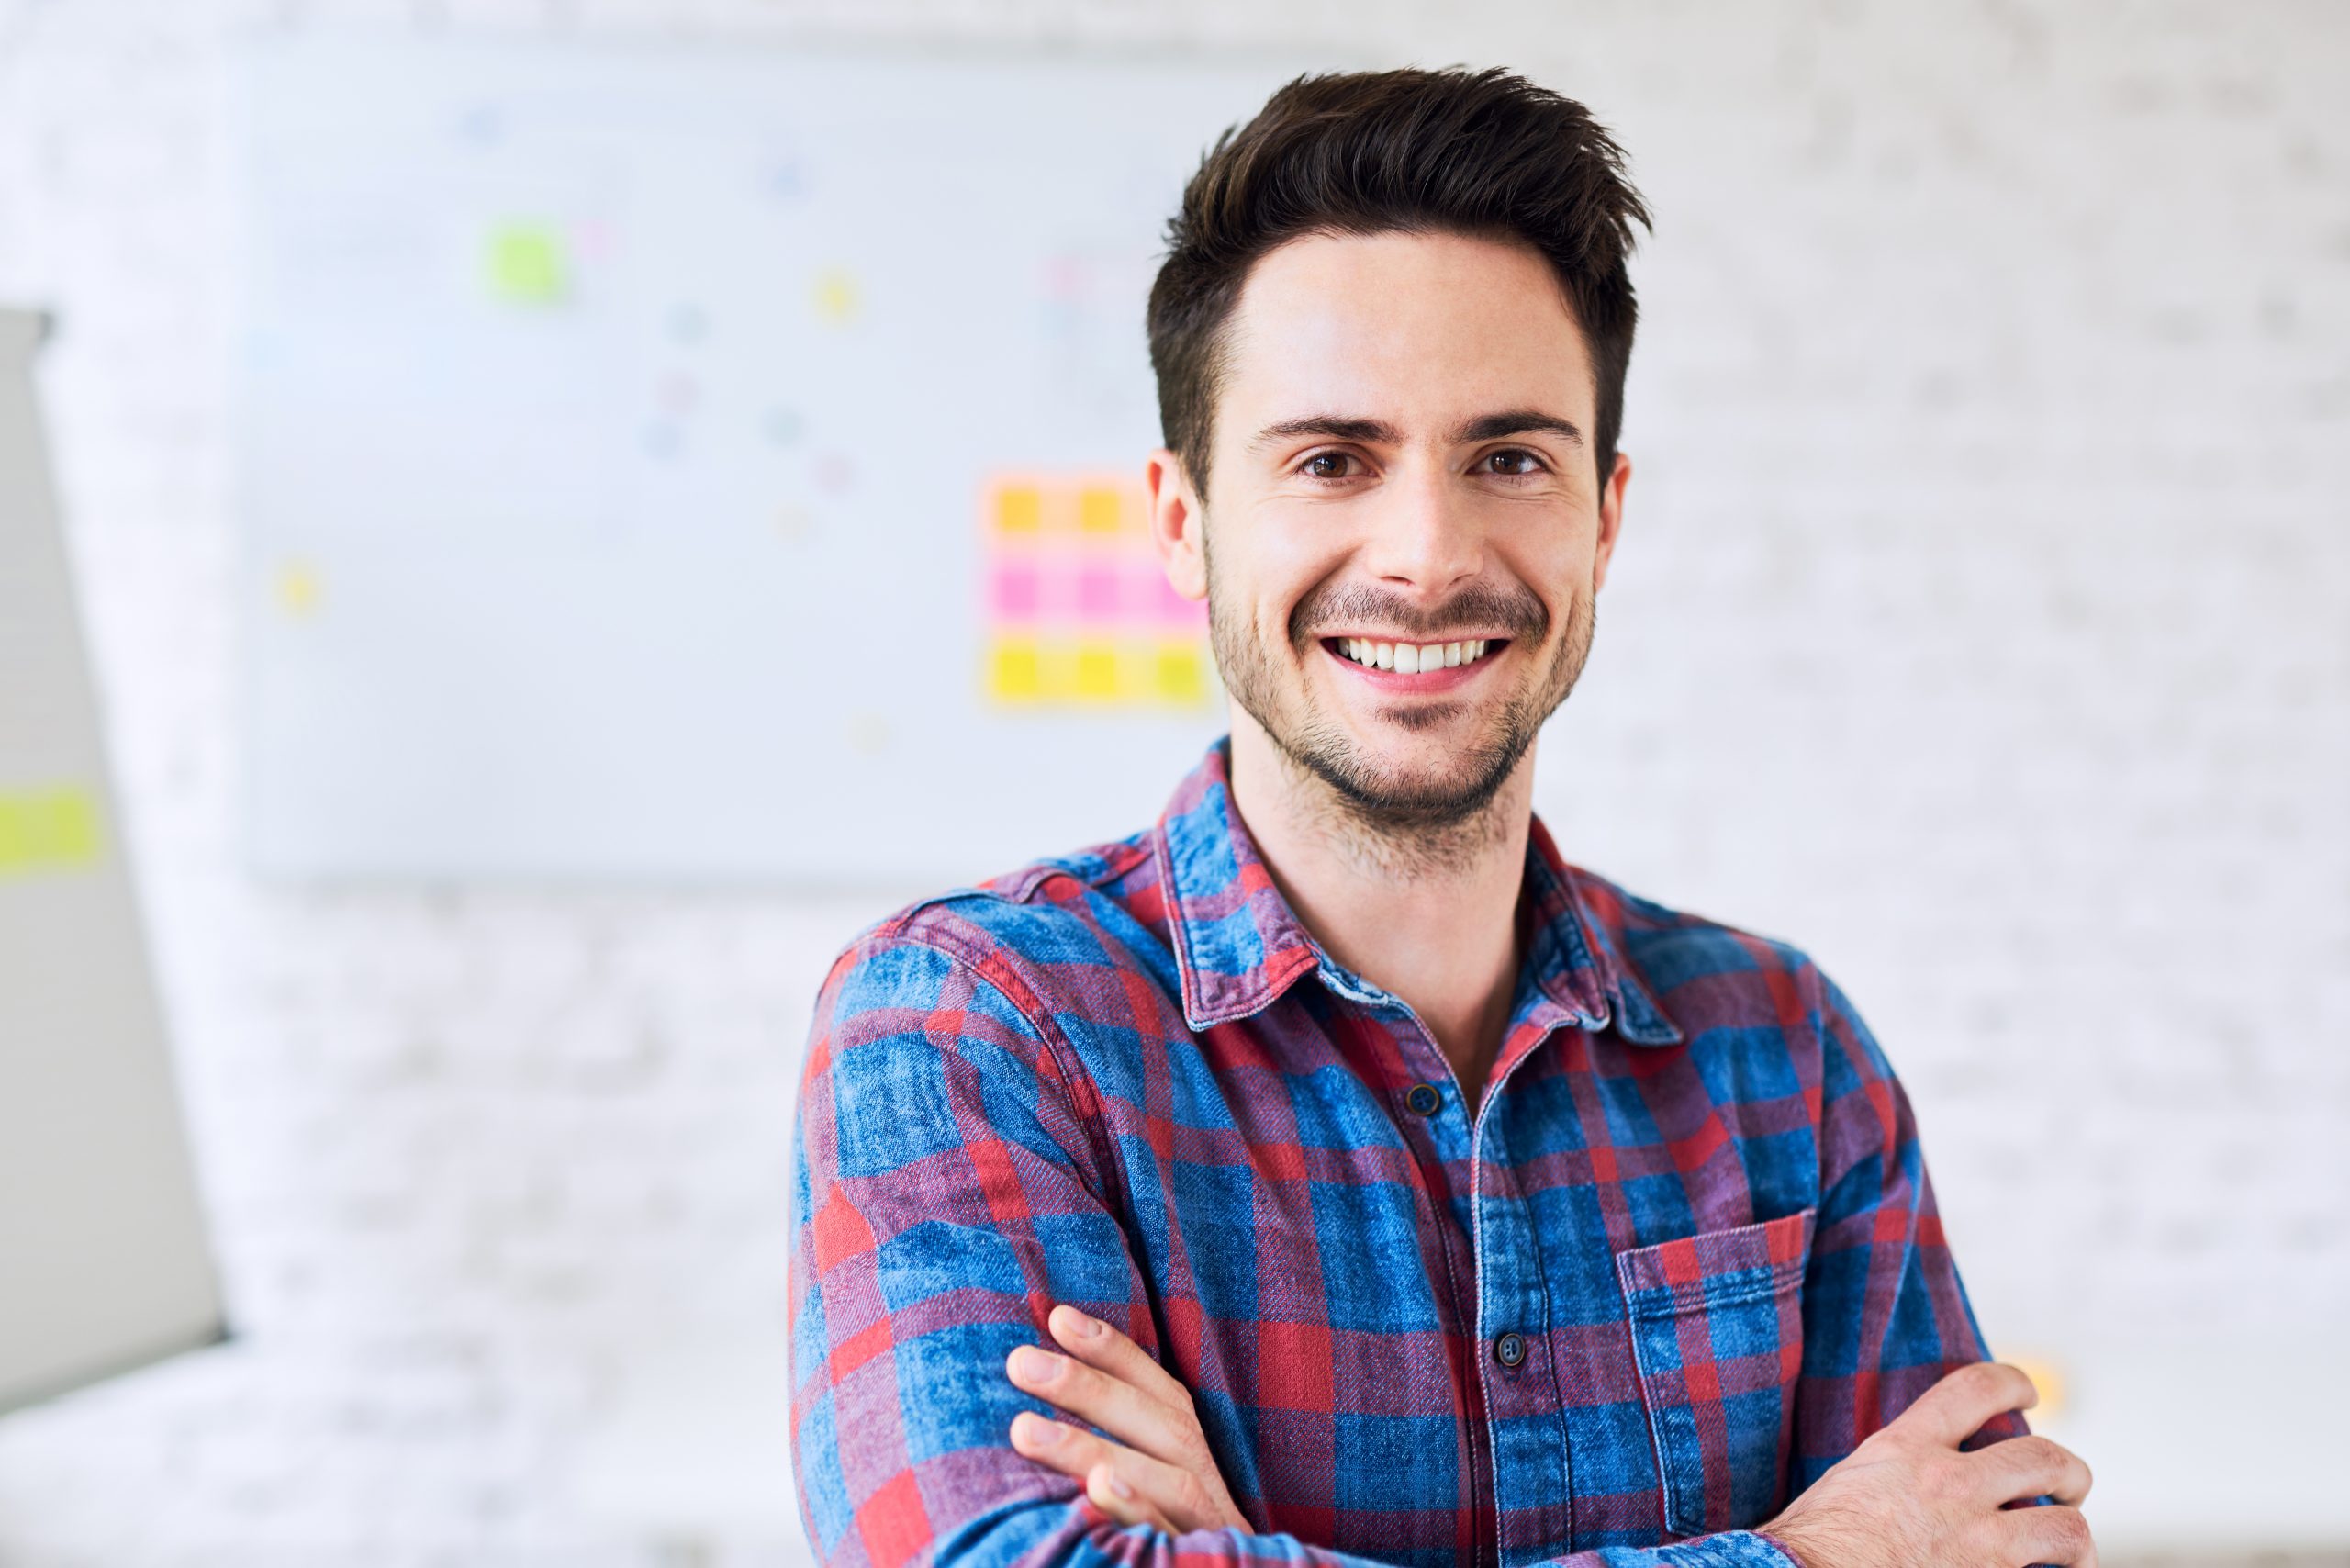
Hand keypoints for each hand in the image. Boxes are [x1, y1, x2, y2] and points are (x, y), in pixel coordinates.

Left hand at [1004, 1303, 1251, 1535]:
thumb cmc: (1162, 1549)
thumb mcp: (1146, 1492)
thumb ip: (1114, 1452)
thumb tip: (1040, 1386)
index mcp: (1194, 1461)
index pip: (1161, 1392)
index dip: (1115, 1351)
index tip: (1057, 1316)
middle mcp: (1207, 1489)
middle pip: (1160, 1425)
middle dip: (1090, 1387)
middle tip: (1017, 1362)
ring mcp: (1205, 1533)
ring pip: (1163, 1480)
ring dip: (1091, 1448)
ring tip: (1024, 1428)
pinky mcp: (1198, 1566)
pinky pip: (1167, 1544)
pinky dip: (1136, 1514)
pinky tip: (1097, 1494)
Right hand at [1764, 1362, 2094, 1567]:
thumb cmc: (1808, 1545)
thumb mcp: (1847, 1482)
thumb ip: (1888, 1470)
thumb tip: (1900, 1476)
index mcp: (1906, 1448)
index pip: (1976, 1389)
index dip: (2014, 1383)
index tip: (2028, 1395)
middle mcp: (1949, 1484)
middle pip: (2042, 1456)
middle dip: (2068, 1472)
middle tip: (2067, 1487)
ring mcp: (1977, 1540)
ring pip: (2065, 1526)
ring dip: (2076, 1536)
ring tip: (2072, 1548)